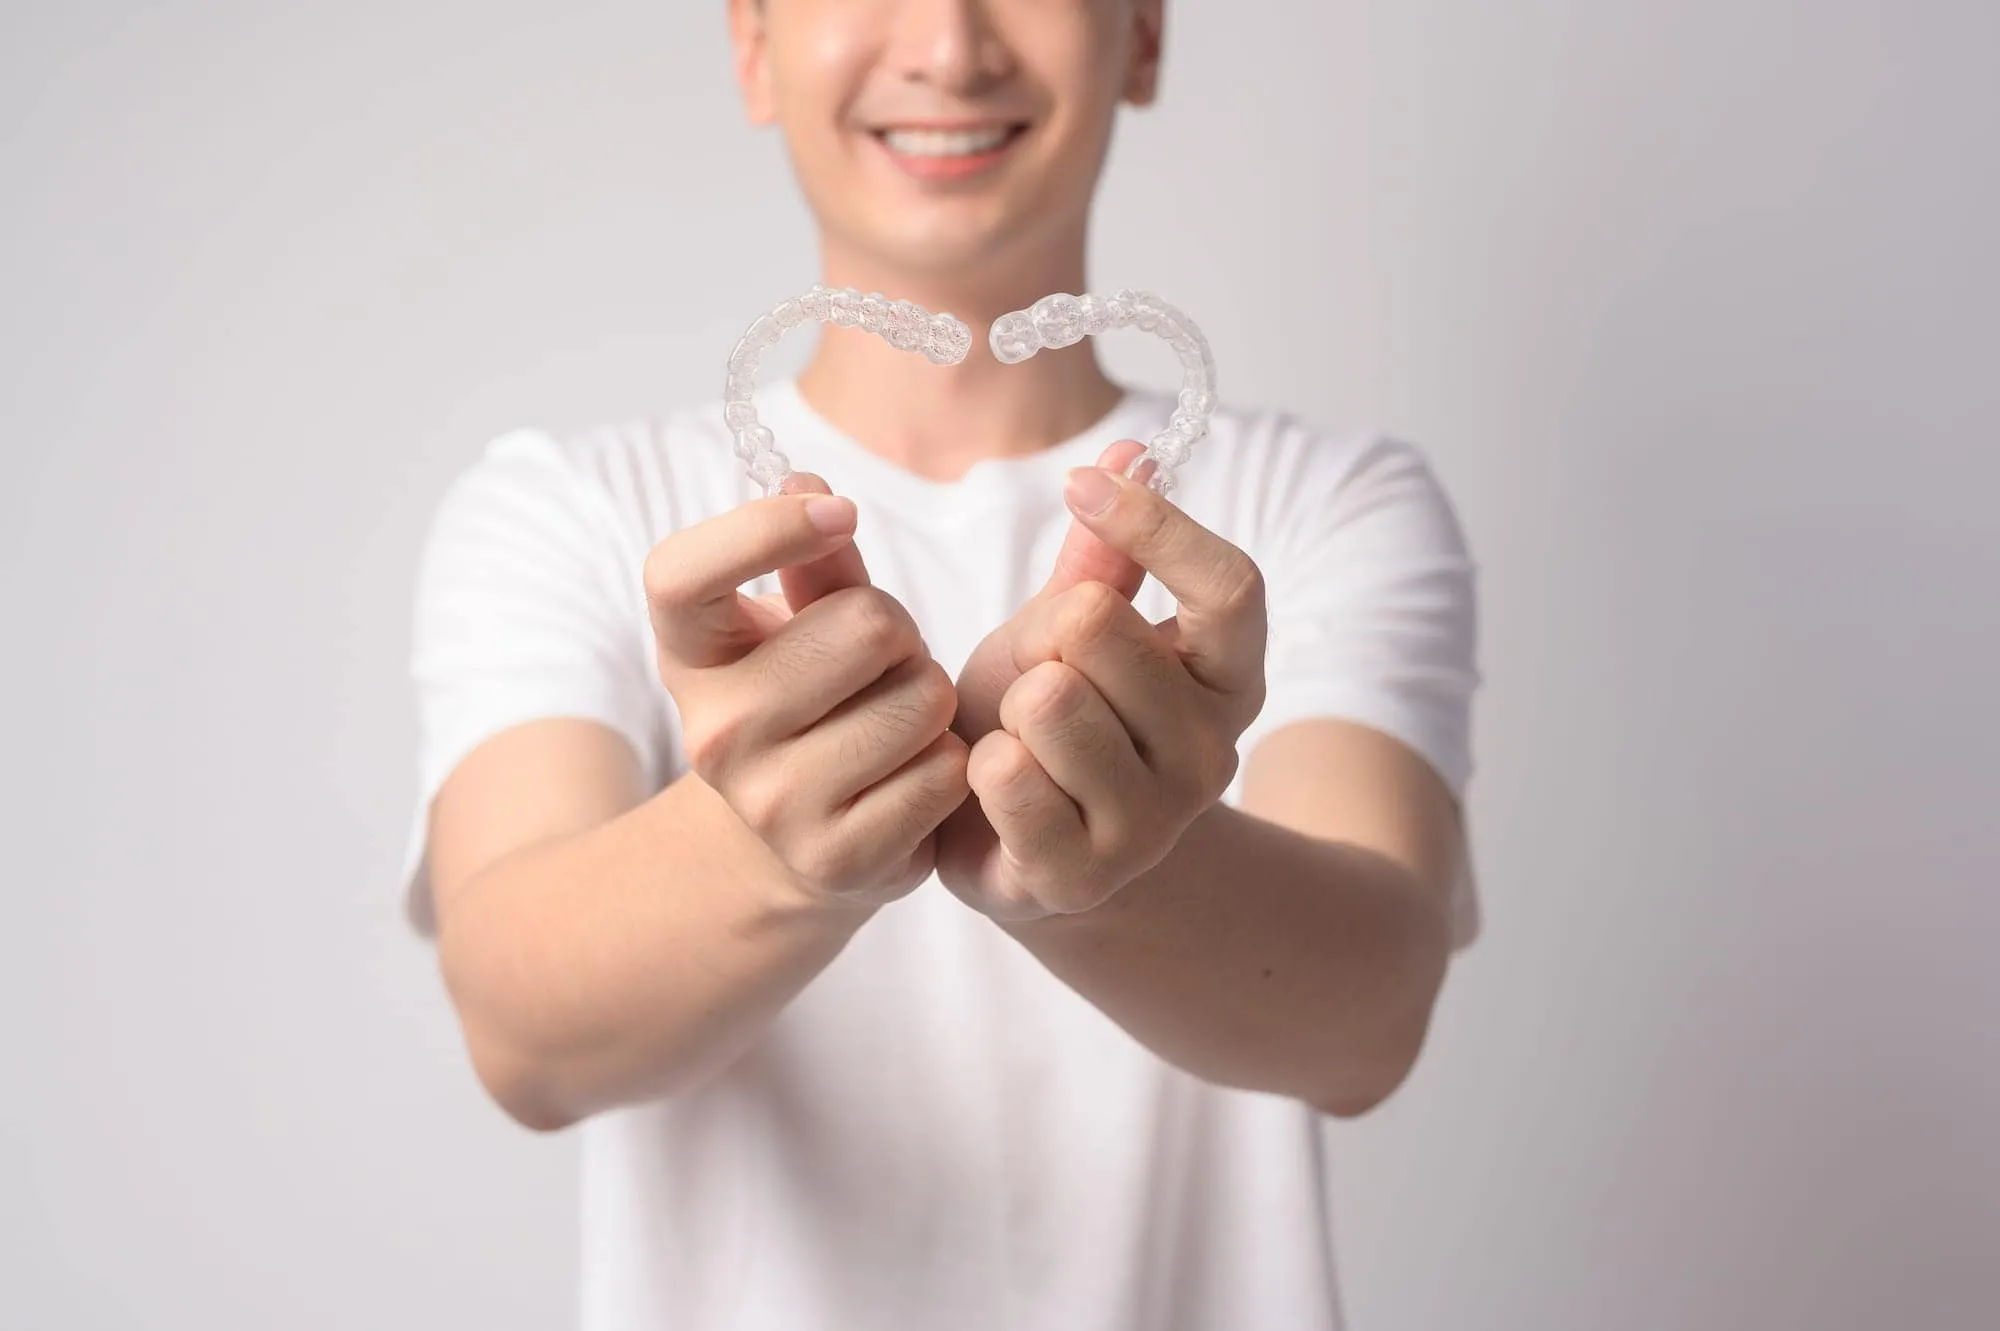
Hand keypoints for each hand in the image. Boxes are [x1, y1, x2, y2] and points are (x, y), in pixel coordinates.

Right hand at [645, 473, 970, 908]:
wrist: (801, 836)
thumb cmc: (809, 698)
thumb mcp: (800, 624)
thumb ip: (817, 562)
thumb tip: (806, 482)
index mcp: (690, 655)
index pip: (682, 574)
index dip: (763, 529)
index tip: (838, 512)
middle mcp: (715, 731)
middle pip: (868, 625)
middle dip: (901, 632)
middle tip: (881, 664)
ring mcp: (772, 803)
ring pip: (920, 698)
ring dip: (931, 699)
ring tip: (895, 719)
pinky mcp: (838, 858)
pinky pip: (944, 770)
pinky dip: (949, 763)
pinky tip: (910, 775)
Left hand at [937, 442, 1269, 921]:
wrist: (1013, 849)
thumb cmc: (1046, 720)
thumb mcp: (1071, 631)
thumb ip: (1107, 554)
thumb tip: (1135, 444)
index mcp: (1228, 681)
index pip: (1232, 586)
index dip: (1159, 526)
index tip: (1083, 487)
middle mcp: (1210, 755)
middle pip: (1104, 630)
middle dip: (1039, 633)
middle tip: (1028, 670)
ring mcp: (1152, 825)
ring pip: (1050, 701)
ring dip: (1004, 705)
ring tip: (1012, 733)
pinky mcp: (1082, 876)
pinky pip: (1007, 775)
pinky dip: (978, 765)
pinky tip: (985, 778)